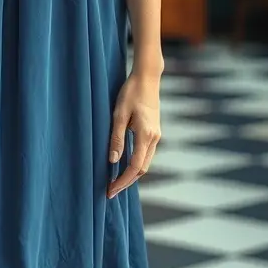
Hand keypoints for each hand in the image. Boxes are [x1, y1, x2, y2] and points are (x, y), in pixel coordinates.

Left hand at [107, 70, 161, 198]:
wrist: (147, 77)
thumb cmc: (131, 92)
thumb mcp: (119, 114)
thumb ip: (117, 138)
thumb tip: (113, 161)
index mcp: (146, 135)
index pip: (135, 167)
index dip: (122, 181)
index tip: (110, 190)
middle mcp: (154, 138)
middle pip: (142, 169)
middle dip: (126, 181)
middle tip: (110, 190)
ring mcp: (156, 134)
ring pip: (145, 162)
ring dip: (131, 174)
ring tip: (115, 181)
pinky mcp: (154, 131)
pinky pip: (146, 153)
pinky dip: (136, 163)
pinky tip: (124, 164)